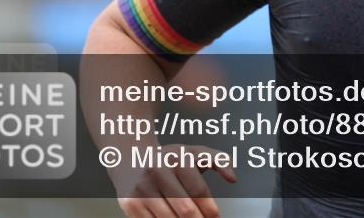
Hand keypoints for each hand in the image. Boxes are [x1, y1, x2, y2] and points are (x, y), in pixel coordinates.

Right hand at [114, 144, 236, 217]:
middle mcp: (158, 171)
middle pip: (185, 209)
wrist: (130, 158)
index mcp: (178, 158)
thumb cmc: (169, 159)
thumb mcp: (195, 153)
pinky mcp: (130, 204)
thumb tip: (233, 178)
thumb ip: (219, 160)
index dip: (210, 210)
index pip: (199, 191)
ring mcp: (142, 189)